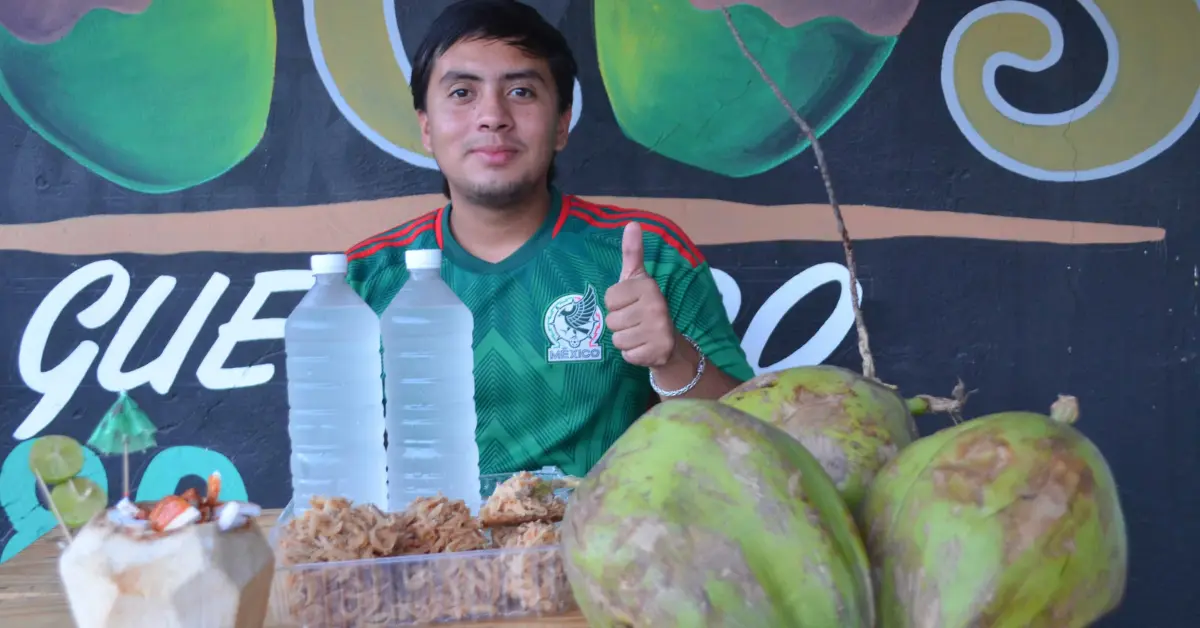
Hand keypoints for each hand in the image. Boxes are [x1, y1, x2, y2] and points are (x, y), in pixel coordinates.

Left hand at [605, 222, 677, 367]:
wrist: (669, 342)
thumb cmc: (645, 306)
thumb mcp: (637, 279)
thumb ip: (632, 253)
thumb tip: (632, 223)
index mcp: (648, 286)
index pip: (609, 298)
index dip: (616, 304)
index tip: (631, 304)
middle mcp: (656, 306)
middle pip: (611, 320)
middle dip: (620, 324)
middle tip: (636, 322)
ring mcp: (658, 330)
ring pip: (617, 339)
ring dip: (625, 340)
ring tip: (639, 334)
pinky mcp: (657, 352)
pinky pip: (626, 355)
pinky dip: (632, 354)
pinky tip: (643, 347)